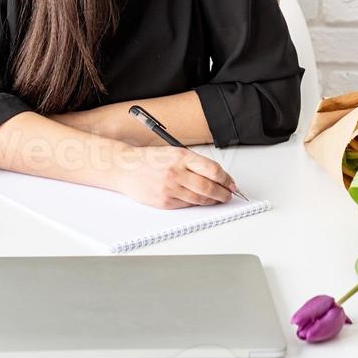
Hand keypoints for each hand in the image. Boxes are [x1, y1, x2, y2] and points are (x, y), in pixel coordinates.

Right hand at [113, 144, 237, 209]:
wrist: (125, 168)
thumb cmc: (150, 159)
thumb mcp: (173, 152)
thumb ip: (193, 163)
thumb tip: (216, 176)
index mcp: (181, 156)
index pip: (212, 169)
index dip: (226, 179)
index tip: (231, 183)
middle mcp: (176, 172)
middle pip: (208, 186)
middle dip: (223, 193)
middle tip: (229, 194)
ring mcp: (169, 188)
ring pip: (199, 198)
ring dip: (213, 200)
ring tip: (218, 199)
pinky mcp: (164, 202)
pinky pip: (187, 205)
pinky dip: (197, 204)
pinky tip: (201, 201)